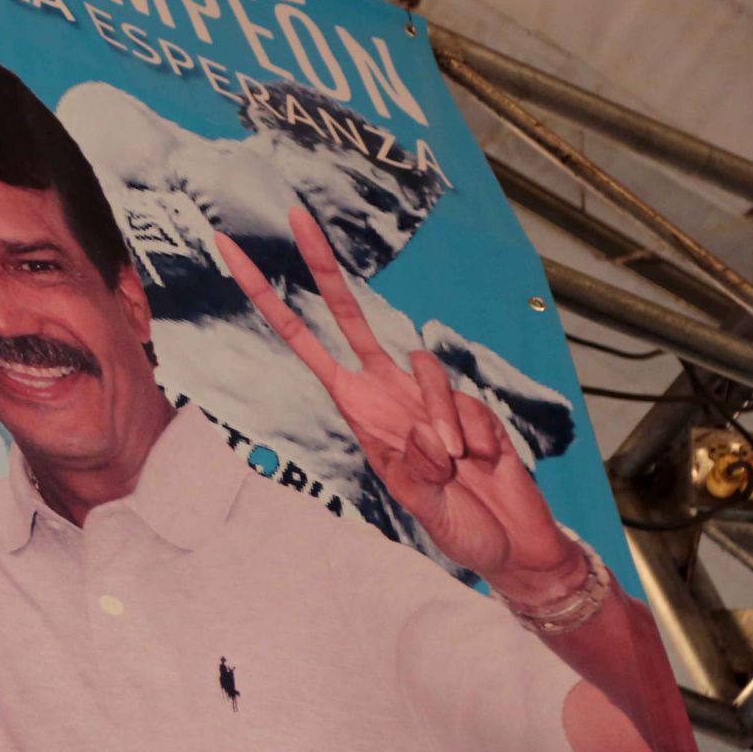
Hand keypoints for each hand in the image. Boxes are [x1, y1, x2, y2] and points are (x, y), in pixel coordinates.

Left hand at [215, 208, 577, 592]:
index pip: (304, 345)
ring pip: (423, 363)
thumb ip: (414, 468)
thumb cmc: (456, 526)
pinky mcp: (468, 395)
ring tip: (454, 467)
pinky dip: (468, 432)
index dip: (271, 307)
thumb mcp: (420, 505)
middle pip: (350, 315)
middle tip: (295, 213)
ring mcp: (427, 390)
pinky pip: (461, 396)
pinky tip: (479, 460)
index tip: (242, 270)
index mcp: (356, 409)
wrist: (511, 538)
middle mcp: (385, 390)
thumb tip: (421, 431)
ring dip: (438, 420)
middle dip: (323, 265)